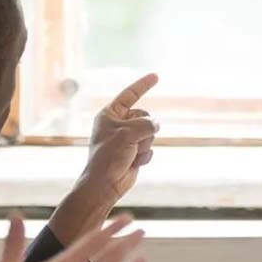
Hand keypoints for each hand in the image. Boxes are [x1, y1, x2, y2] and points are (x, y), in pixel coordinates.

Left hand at [82, 74, 161, 204]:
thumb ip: (146, 123)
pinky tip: (133, 163)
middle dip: (144, 130)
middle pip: (145, 117)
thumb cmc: (108, 157)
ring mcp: (127, 139)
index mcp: (109, 115)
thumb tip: (156, 124)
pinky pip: (150, 148)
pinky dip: (144, 156)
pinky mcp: (134, 152)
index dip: (143, 85)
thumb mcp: (128, 133)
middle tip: (132, 142)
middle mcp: (118, 125)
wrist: (105, 185)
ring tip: (130, 154)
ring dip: (144, 145)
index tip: (156, 76)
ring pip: (150, 133)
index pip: (129, 95)